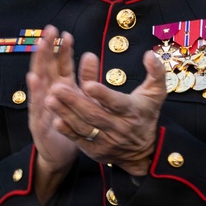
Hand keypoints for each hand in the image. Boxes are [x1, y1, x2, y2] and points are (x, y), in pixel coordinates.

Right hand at [26, 26, 80, 203]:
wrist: (61, 155)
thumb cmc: (71, 125)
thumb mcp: (81, 99)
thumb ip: (86, 78)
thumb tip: (90, 54)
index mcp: (59, 88)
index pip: (58, 64)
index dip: (60, 48)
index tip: (62, 31)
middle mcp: (47, 95)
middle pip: (46, 68)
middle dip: (47, 48)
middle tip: (48, 31)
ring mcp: (40, 108)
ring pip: (39, 82)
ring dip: (39, 63)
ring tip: (40, 47)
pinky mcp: (38, 123)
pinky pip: (36, 105)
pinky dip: (35, 91)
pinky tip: (35, 78)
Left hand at [46, 47, 167, 176]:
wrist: (145, 152)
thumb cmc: (146, 115)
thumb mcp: (155, 94)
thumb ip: (155, 72)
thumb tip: (149, 53)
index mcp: (132, 111)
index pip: (116, 103)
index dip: (102, 95)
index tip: (88, 85)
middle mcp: (119, 127)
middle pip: (94, 114)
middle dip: (74, 101)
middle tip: (56, 87)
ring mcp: (107, 141)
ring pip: (84, 127)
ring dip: (66, 114)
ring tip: (49, 100)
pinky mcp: (96, 151)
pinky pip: (80, 141)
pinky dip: (68, 132)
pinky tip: (56, 120)